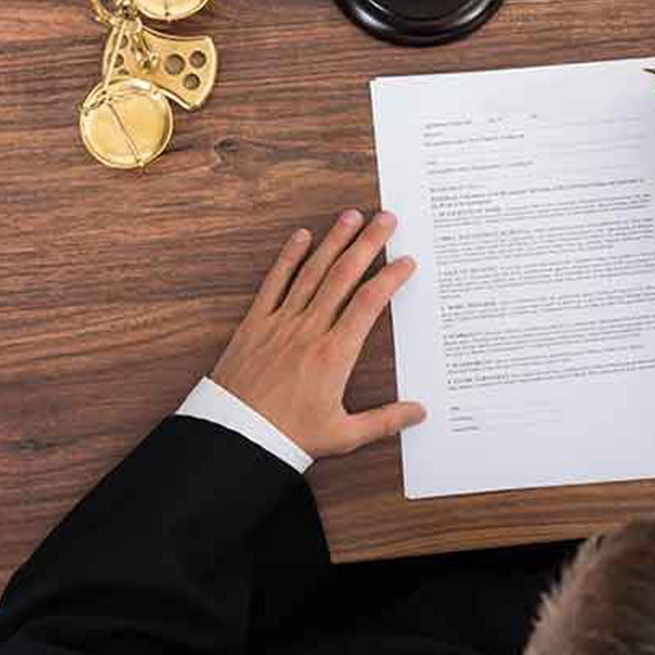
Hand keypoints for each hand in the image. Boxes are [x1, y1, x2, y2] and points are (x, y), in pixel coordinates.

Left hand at [211, 210, 424, 459]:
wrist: (235, 437)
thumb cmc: (288, 437)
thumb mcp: (343, 435)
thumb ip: (385, 420)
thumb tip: (419, 412)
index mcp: (334, 354)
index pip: (369, 304)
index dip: (390, 278)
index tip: (406, 262)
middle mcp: (309, 330)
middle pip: (344, 276)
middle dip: (368, 244)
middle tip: (386, 220)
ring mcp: (281, 323)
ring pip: (312, 272)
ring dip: (334, 241)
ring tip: (351, 217)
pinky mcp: (256, 324)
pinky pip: (274, 283)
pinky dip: (288, 258)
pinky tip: (300, 237)